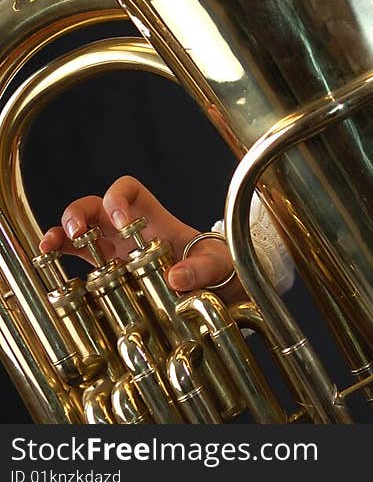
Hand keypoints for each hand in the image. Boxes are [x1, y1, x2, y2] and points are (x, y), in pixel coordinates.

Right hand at [38, 175, 242, 302]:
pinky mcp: (105, 274)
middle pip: (94, 206)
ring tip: (49, 246)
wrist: (216, 291)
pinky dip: (57, 257)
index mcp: (152, 217)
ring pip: (78, 230)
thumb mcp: (216, 265)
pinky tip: (45, 264)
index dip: (119, 199)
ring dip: (60, 232)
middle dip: (80, 212)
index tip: (123, 223)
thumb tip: (176, 277)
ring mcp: (113, 250)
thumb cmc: (216, 268)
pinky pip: (75, 259)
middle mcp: (127, 230)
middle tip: (79, 232)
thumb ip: (202, 268)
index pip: (128, 190)